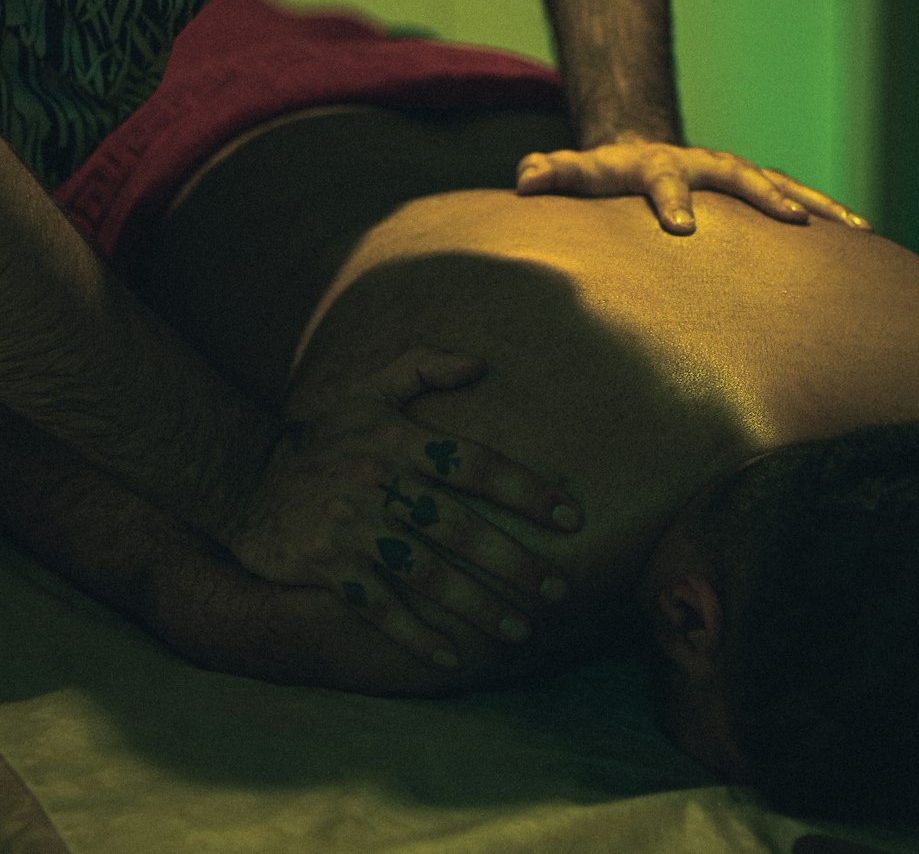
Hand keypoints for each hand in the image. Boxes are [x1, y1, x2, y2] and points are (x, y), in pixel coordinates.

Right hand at [217, 346, 581, 669]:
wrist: (244, 479)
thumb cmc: (323, 435)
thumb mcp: (368, 390)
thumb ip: (423, 366)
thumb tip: (481, 364)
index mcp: (399, 440)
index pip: (476, 464)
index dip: (526, 489)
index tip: (570, 516)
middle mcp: (380, 483)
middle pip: (459, 525)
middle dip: (513, 559)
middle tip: (559, 588)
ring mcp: (353, 527)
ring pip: (426, 572)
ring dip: (476, 604)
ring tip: (520, 629)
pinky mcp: (327, 567)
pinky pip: (378, 606)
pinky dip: (415, 635)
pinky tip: (451, 657)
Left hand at [515, 139, 871, 235]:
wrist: (644, 150)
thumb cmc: (607, 175)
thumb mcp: (577, 173)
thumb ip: (552, 174)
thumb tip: (522, 179)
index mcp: (659, 165)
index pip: (663, 181)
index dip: (671, 200)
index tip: (681, 227)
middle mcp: (706, 166)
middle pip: (740, 177)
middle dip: (766, 198)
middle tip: (792, 221)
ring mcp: (738, 176)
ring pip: (783, 185)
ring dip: (817, 204)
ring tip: (855, 230)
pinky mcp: (761, 190)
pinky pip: (801, 199)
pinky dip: (831, 214)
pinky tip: (865, 237)